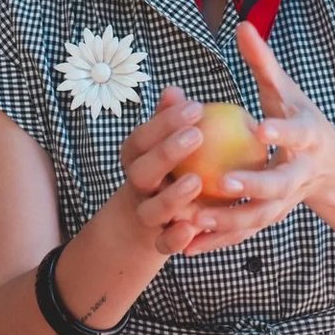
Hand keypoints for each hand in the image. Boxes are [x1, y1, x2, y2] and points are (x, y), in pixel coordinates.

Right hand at [111, 87, 220, 255]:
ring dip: (172, 197)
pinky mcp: (158, 242)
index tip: (197, 106)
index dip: (164, 123)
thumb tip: (173, 90)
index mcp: (136, 159)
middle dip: (166, 153)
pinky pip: (164, 244)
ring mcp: (146, 215)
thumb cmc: (167, 170)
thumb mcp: (163, 145)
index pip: (142, 138)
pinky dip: (175, 239)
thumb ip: (168, 122)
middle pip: (142, 171)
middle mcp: (137, 186)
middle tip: (198, 135)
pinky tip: (193, 228)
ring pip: (152, 210)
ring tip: (196, 181)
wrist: (146, 225)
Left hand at [181, 23, 334, 253]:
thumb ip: (264, 63)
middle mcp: (300, 172)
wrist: (327, 167)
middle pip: (280, 184)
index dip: (282, 132)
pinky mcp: (270, 217)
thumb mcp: (286, 90)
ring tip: (197, 217)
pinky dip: (217, 240)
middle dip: (255, 185)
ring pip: (260, 216)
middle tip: (224, 182)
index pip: (298, 134)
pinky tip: (187, 243)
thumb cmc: (298, 119)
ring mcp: (287, 200)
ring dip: (230, 220)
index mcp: (308, 138)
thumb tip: (243, 26)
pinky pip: (242, 232)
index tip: (260, 129)